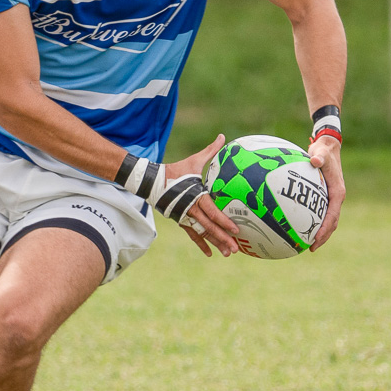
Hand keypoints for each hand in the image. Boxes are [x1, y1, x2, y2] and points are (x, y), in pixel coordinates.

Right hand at [164, 133, 240, 256]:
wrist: (153, 181)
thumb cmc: (177, 170)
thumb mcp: (194, 161)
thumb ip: (210, 151)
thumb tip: (223, 137)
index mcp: (196, 197)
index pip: (212, 212)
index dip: (224, 221)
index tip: (236, 230)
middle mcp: (191, 210)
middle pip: (209, 228)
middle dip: (223, 239)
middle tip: (236, 249)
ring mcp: (185, 217)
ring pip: (202, 234)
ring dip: (216, 244)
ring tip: (228, 253)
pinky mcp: (181, 221)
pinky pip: (193, 235)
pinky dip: (202, 245)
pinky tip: (211, 254)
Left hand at [307, 136, 344, 250]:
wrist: (328, 147)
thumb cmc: (323, 151)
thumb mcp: (321, 152)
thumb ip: (318, 157)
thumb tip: (314, 160)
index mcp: (337, 192)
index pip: (333, 215)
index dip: (325, 229)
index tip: (316, 239)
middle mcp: (336, 198)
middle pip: (332, 223)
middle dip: (323, 237)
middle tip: (311, 248)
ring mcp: (331, 199)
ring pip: (328, 221)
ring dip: (320, 234)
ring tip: (307, 245)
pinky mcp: (325, 198)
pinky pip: (321, 214)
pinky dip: (314, 223)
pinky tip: (300, 228)